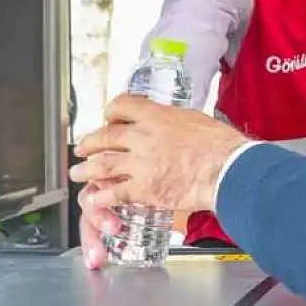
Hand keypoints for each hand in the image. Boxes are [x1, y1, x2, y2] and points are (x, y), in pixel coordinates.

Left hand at [70, 94, 250, 267]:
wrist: (228, 169)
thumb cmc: (222, 146)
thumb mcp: (197, 120)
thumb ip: (177, 123)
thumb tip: (178, 126)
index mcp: (156, 116)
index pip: (122, 106)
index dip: (110, 113)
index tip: (108, 118)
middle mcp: (142, 136)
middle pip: (105, 136)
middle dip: (89, 143)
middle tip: (82, 147)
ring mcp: (140, 163)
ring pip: (102, 165)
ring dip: (86, 170)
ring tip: (78, 174)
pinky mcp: (143, 188)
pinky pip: (114, 193)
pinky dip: (101, 197)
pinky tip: (95, 199)